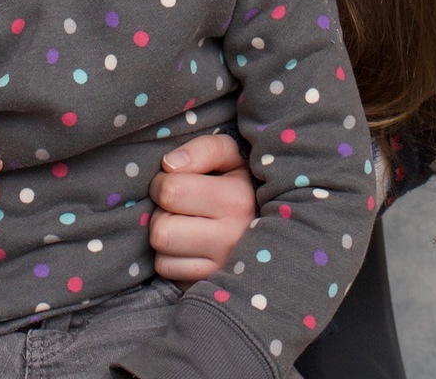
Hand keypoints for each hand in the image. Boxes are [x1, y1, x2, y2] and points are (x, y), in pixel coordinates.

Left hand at [148, 134, 255, 284]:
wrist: (274, 223)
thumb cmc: (239, 182)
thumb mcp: (230, 155)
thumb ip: (203, 149)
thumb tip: (169, 165)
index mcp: (237, 200)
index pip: (170, 191)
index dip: (162, 182)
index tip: (175, 180)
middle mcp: (232, 239)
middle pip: (161, 229)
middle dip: (162, 212)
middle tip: (177, 206)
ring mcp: (223, 268)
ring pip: (162, 254)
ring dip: (165, 236)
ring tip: (183, 224)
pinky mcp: (211, 285)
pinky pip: (168, 272)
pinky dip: (170, 258)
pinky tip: (187, 246)